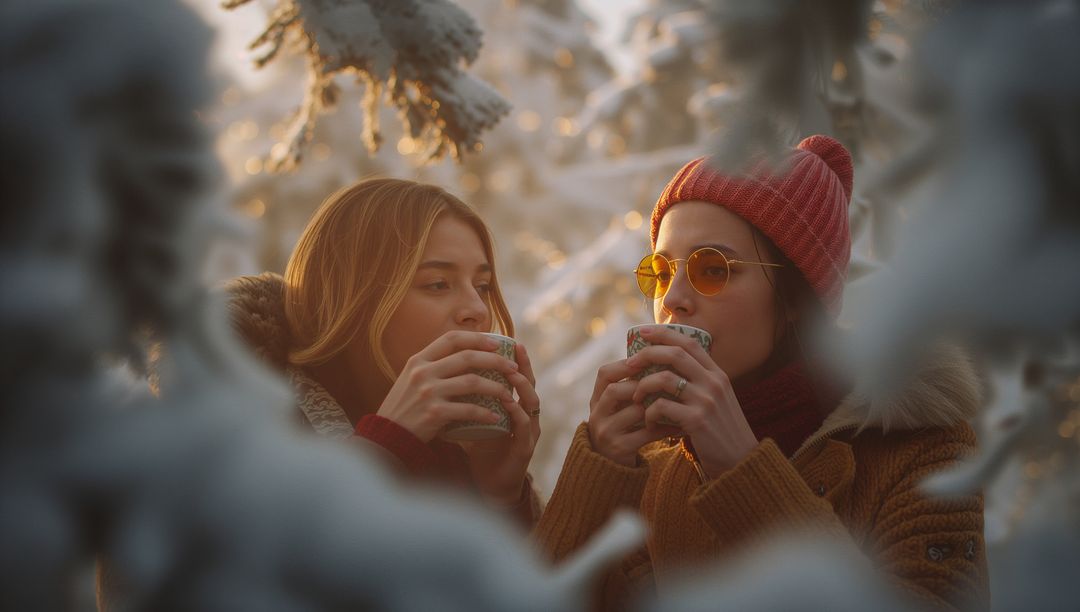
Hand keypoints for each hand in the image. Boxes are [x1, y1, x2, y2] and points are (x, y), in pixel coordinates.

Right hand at [376, 330, 518, 442]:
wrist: (386, 436)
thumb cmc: (404, 408)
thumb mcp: (411, 379)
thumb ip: (433, 366)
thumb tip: (465, 355)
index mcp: (419, 360)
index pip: (452, 338)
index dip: (477, 338)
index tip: (497, 343)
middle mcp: (423, 372)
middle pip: (467, 357)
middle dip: (495, 360)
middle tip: (512, 368)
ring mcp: (428, 392)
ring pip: (472, 382)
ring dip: (496, 387)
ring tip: (509, 395)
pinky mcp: (434, 414)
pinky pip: (468, 409)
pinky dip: (484, 413)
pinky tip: (495, 417)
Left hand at [459, 343, 540, 505]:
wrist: (489, 485)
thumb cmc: (482, 450)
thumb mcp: (473, 420)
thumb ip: (465, 400)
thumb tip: (442, 376)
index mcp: (514, 405)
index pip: (516, 376)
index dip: (513, 358)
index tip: (506, 339)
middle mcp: (525, 415)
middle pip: (529, 383)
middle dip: (524, 364)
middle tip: (517, 346)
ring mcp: (528, 431)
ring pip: (532, 403)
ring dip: (523, 386)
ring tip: (512, 372)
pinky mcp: (524, 448)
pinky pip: (524, 427)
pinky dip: (517, 413)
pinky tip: (509, 404)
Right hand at [587, 359, 679, 466]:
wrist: (611, 471)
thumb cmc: (622, 431)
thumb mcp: (617, 410)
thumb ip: (629, 389)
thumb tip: (659, 357)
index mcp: (596, 400)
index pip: (604, 374)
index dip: (626, 364)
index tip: (649, 360)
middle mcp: (596, 415)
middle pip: (616, 390)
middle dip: (643, 385)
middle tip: (667, 381)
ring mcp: (606, 433)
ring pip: (634, 410)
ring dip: (658, 405)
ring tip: (678, 400)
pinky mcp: (620, 448)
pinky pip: (648, 432)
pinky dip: (667, 426)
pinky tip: (682, 425)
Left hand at [627, 326, 757, 476]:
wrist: (739, 462)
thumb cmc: (720, 431)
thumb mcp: (717, 400)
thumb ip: (699, 383)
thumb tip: (667, 367)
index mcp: (718, 374)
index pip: (690, 342)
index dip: (664, 333)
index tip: (643, 331)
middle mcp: (714, 383)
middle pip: (675, 354)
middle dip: (647, 354)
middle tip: (630, 364)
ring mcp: (706, 401)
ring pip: (664, 378)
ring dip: (643, 386)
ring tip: (635, 398)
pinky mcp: (697, 421)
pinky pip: (662, 406)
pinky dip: (650, 412)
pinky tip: (649, 422)